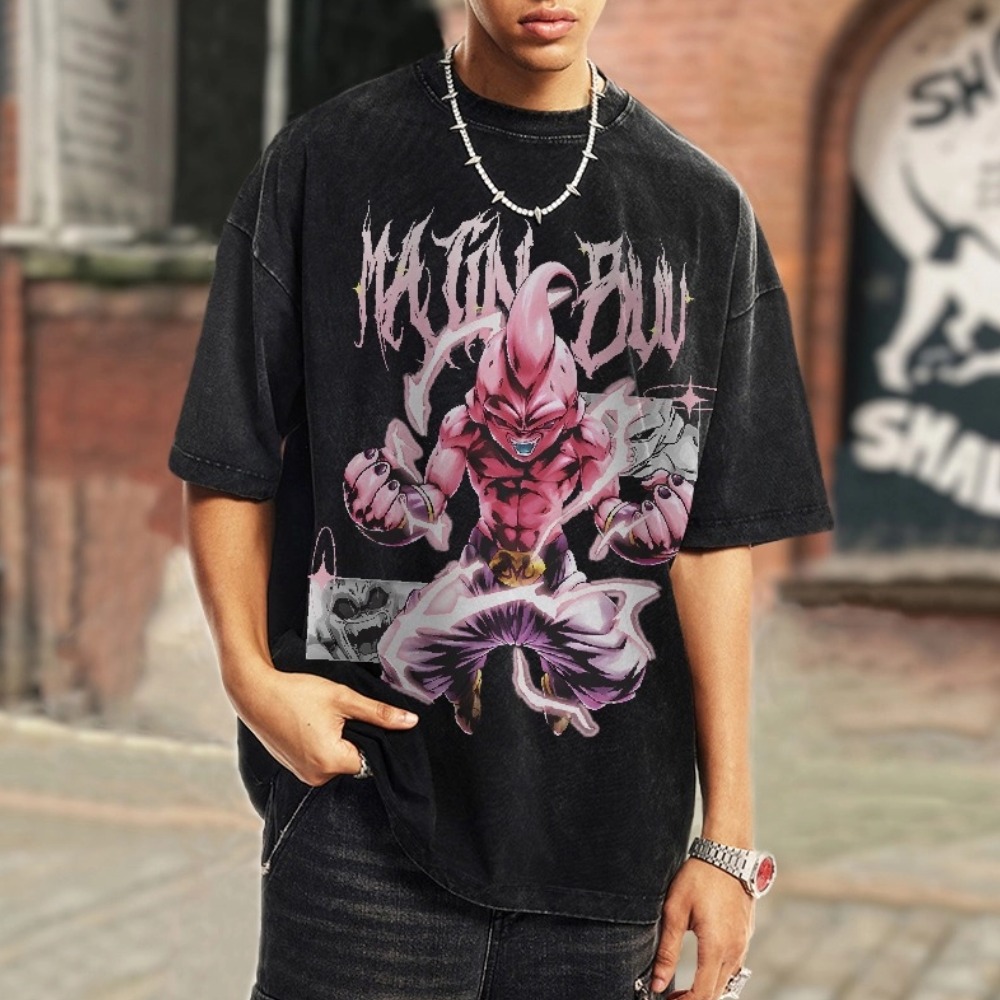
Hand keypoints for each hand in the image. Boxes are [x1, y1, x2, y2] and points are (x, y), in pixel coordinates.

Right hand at [227, 661, 418, 784]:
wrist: (255, 693)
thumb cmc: (296, 694)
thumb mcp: (343, 698)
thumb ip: (378, 713)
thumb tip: (410, 722)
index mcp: (331, 762)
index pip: (370, 759)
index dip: (373, 738)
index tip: (364, 719)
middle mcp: (317, 776)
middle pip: (355, 761)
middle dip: (355, 739)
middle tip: (341, 715)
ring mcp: (304, 775)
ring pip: (338, 760)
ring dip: (339, 742)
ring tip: (323, 718)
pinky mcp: (296, 769)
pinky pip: (322, 761)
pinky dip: (324, 745)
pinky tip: (314, 725)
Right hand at [344, 447, 405, 531]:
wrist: (401, 514)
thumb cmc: (391, 487)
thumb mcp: (389, 471)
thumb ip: (386, 460)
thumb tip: (386, 452)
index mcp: (354, 488)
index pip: (350, 474)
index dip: (361, 462)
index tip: (374, 453)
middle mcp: (358, 504)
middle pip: (359, 488)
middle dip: (373, 476)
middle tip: (385, 468)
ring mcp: (370, 517)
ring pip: (372, 505)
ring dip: (384, 493)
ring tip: (395, 484)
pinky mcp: (385, 525)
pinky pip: (388, 517)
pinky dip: (394, 505)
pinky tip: (401, 497)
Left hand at [651, 858, 754, 998]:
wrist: (727, 853)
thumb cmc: (698, 877)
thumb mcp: (674, 911)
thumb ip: (667, 950)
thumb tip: (658, 983)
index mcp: (716, 947)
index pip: (703, 995)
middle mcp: (735, 950)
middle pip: (718, 993)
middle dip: (695, 999)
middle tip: (672, 996)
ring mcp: (744, 942)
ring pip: (729, 981)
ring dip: (708, 988)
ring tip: (684, 986)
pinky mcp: (746, 934)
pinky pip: (736, 965)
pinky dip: (719, 974)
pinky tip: (703, 965)